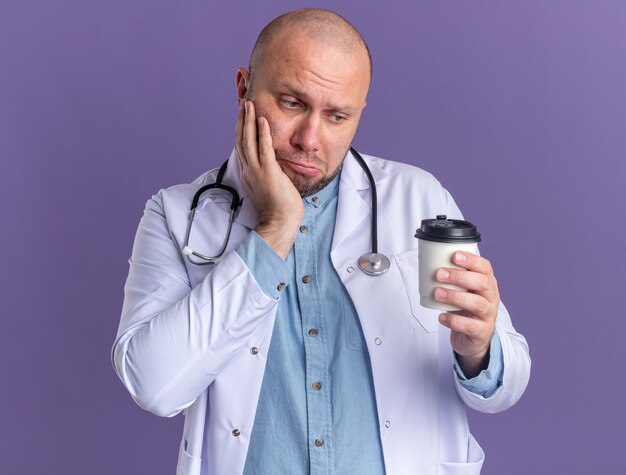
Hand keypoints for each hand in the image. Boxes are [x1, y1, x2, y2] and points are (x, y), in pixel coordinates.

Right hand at [235, 101, 303, 258]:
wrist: (279, 221)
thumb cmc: (278, 207)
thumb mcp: (268, 185)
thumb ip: (267, 171)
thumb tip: (273, 162)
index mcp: (248, 173)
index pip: (242, 146)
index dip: (241, 128)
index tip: (243, 115)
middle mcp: (248, 170)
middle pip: (241, 139)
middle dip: (242, 119)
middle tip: (244, 103)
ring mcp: (256, 171)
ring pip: (249, 141)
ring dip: (249, 121)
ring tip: (249, 105)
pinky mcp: (268, 172)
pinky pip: (264, 149)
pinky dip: (262, 133)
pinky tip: (263, 120)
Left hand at [434, 251, 499, 377]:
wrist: (472, 338)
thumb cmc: (465, 309)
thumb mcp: (463, 291)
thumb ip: (453, 278)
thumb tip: (427, 261)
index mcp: (488, 284)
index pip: (485, 268)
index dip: (471, 260)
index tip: (455, 256)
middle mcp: (491, 298)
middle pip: (482, 283)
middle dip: (460, 277)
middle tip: (439, 274)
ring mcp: (488, 315)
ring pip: (477, 304)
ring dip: (455, 297)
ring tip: (437, 293)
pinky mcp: (482, 332)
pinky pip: (470, 326)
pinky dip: (454, 321)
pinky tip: (442, 316)